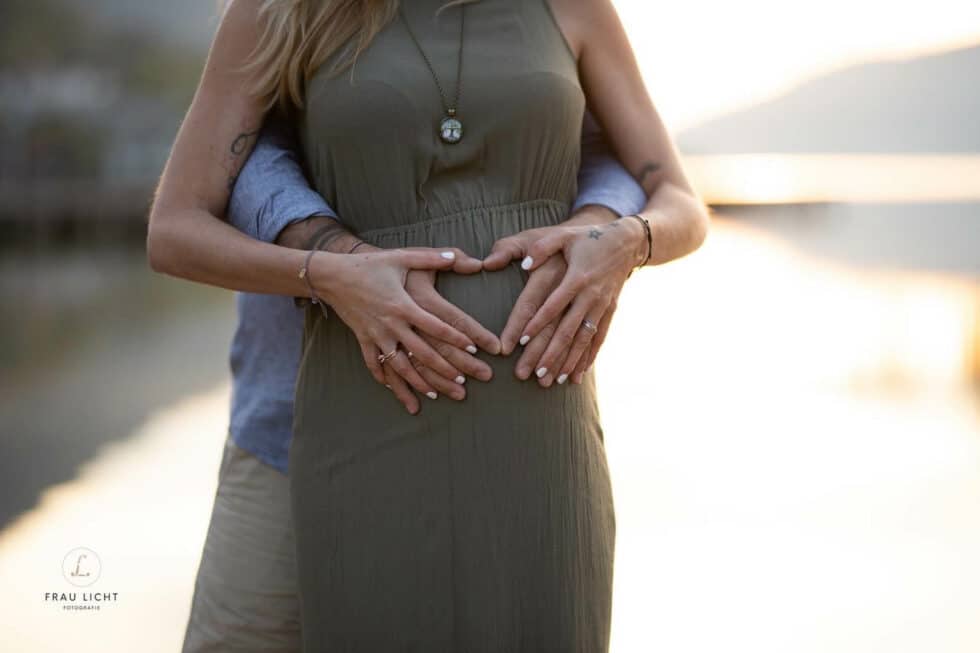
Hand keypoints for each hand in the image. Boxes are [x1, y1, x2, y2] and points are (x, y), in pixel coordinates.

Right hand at [308, 246, 485, 413]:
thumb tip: (458, 256)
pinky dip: (385, 379)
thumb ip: (431, 257)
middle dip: (444, 370)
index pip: (436, 326)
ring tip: (436, 396)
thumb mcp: (401, 257)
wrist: (332, 275)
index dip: (456, 338)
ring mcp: (376, 335)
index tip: (474, 349)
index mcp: (404, 305)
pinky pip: (374, 364)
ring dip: (418, 383)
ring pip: (400, 366)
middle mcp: (391, 324)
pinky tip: (395, 391)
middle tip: (463, 384)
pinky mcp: (363, 340)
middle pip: (422, 353)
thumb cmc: (369, 265)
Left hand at [484, 216, 645, 384]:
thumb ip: (542, 248)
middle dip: (551, 353)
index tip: (521, 341)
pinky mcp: (610, 311)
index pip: (553, 305)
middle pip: (568, 329)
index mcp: (576, 277)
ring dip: (569, 361)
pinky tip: (579, 374)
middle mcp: (590, 295)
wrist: (626, 241)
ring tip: (554, 380)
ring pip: (584, 339)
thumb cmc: (587, 238)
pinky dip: (589, 357)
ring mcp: (602, 305)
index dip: (537, 323)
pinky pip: (599, 338)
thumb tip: (523, 265)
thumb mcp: (563, 236)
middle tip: (534, 373)